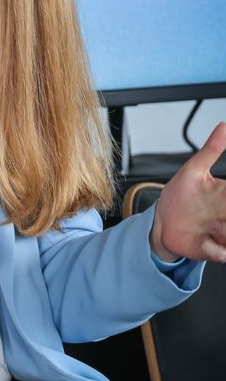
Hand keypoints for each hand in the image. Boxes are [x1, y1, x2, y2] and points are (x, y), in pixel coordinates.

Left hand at [150, 122, 225, 262]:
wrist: (161, 221)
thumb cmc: (180, 195)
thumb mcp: (194, 170)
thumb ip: (211, 150)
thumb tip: (224, 126)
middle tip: (221, 214)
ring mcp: (221, 234)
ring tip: (217, 228)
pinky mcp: (210, 250)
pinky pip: (222, 255)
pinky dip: (219, 252)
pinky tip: (210, 245)